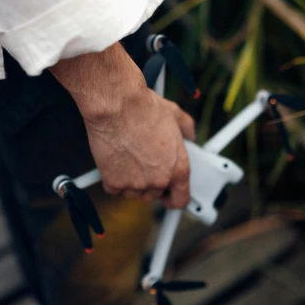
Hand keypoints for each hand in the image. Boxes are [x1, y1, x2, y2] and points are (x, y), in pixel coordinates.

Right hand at [50, 43, 194, 207]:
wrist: (117, 105)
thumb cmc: (145, 109)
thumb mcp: (175, 115)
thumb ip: (187, 128)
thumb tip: (191, 134)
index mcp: (178, 169)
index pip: (181, 199)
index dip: (174, 197)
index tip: (168, 194)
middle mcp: (158, 181)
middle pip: (154, 194)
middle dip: (149, 181)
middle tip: (142, 162)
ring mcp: (135, 184)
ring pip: (134, 192)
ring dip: (131, 181)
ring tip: (128, 156)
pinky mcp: (114, 183)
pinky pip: (114, 188)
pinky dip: (113, 177)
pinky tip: (115, 158)